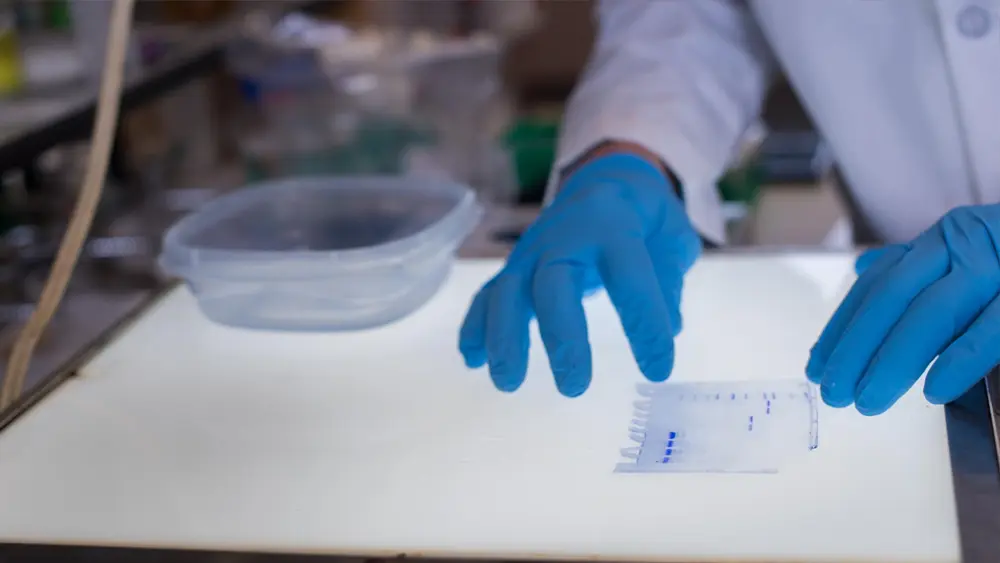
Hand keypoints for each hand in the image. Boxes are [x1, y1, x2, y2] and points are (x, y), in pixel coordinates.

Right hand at [458, 152, 700, 396]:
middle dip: (560, 336)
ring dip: (504, 337)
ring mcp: (533, 251)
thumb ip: (669, 276)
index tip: (658, 370)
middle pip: (552, 282)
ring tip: (509, 382)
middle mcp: (565, 235)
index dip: (644, 323)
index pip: (629, 275)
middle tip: (574, 386)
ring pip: (508, 290)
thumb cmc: (644, 216)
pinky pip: (488, 294)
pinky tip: (473, 360)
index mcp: (613, 223)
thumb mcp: (673, 234)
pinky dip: (476, 326)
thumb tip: (668, 326)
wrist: (605, 179)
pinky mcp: (514, 266)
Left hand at [806, 205, 999, 414]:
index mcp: (945, 238)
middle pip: (894, 297)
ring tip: (867, 400)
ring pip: (933, 312)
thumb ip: (917, 264)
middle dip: (856, 347)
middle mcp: (966, 241)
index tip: (817, 364)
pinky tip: (932, 390)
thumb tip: (864, 271)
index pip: (878, 285)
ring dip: (893, 360)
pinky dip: (959, 358)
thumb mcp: (971, 253)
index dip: (843, 326)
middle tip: (832, 392)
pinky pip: (992, 327)